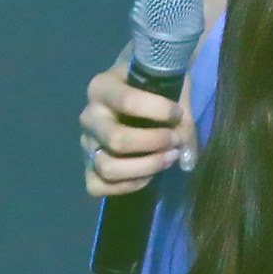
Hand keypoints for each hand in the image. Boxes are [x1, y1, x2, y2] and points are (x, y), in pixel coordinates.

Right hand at [80, 60, 198, 196]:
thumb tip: (186, 158)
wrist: (138, 100)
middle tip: (176, 140)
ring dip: (146, 167)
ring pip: (107, 168)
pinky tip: (148, 175)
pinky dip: (127, 185)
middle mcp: (89, 116)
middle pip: (117, 140)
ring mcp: (86, 144)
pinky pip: (98, 186)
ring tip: (169, 159)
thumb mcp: (171, 91)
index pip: (127, 101)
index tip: (178, 114)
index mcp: (102, 87)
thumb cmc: (154, 91)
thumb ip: (183, 120)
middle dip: (154, 143)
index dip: (159, 111)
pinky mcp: (88, 167)